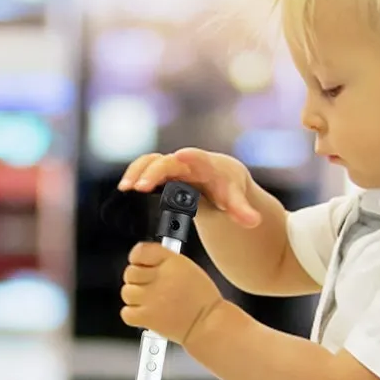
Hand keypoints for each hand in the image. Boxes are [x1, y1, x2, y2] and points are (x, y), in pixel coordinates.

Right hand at [117, 148, 262, 228]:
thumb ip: (242, 210)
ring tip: (126, 189)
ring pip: (150, 162)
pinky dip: (134, 176)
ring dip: (137, 172)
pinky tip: (125, 191)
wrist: (220, 177)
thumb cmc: (228, 187)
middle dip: (152, 172)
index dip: (187, 157)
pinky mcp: (161, 173)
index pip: (196, 158)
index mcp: (206, 165)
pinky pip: (144, 169)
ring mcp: (171, 165)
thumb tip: (255, 222)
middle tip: (138, 187)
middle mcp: (185, 161)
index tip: (177, 157)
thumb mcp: (235, 198)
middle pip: (166, 161)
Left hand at [121, 243, 224, 344]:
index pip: (140, 251)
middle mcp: (159, 278)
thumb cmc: (201, 299)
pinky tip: (146, 313)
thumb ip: (164, 261)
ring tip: (150, 302)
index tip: (141, 264)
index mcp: (171, 262)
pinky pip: (126, 313)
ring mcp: (151, 298)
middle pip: (130, 273)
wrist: (207, 323)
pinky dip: (133, 315)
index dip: (138, 258)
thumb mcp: (188, 268)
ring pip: (127, 293)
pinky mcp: (147, 317)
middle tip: (149, 287)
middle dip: (137, 280)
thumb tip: (143, 260)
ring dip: (135, 298)